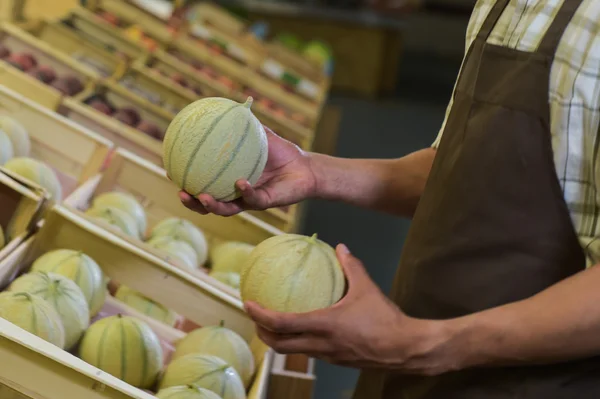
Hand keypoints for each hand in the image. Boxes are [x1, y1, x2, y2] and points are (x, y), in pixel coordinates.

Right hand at [179, 126, 315, 215]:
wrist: (306, 167)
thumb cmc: (282, 152)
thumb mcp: (261, 135)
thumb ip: (245, 124)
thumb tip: (228, 106)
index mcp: (229, 180)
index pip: (203, 183)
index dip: (186, 181)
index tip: (171, 172)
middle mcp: (236, 194)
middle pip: (208, 204)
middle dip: (192, 202)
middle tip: (181, 192)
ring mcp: (250, 200)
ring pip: (226, 209)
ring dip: (212, 205)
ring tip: (201, 197)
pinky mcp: (266, 203)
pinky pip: (253, 199)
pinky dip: (245, 192)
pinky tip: (240, 182)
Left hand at [245, 245, 452, 373]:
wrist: (405, 349)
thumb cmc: (385, 319)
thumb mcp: (368, 288)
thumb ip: (352, 266)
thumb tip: (340, 247)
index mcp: (324, 325)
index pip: (282, 324)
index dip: (261, 315)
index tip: (248, 304)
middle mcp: (321, 344)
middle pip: (279, 345)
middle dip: (262, 333)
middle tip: (255, 317)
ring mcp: (327, 355)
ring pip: (293, 351)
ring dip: (278, 340)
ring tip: (273, 324)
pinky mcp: (336, 360)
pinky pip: (310, 351)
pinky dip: (298, 341)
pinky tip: (304, 329)